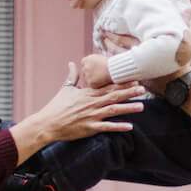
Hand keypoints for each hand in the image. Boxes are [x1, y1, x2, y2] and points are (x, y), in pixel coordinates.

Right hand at [7, 66, 141, 163]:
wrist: (47, 123)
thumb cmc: (56, 106)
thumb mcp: (65, 89)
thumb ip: (72, 76)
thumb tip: (72, 63)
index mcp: (87, 94)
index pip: (107, 86)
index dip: (121, 82)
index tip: (133, 78)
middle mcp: (91, 104)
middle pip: (113, 96)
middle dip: (129, 92)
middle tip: (142, 88)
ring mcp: (91, 116)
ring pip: (113, 110)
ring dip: (128, 108)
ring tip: (141, 106)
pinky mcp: (89, 128)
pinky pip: (106, 127)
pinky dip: (118, 126)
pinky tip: (130, 126)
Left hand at [78, 54, 111, 87]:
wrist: (114, 69)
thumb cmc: (110, 63)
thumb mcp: (99, 58)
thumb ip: (92, 61)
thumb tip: (91, 66)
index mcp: (85, 60)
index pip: (84, 64)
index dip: (89, 67)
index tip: (94, 69)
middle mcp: (85, 67)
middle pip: (84, 72)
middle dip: (90, 74)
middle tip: (99, 75)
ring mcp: (87, 76)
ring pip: (88, 79)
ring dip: (93, 79)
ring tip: (102, 77)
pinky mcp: (90, 83)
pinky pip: (92, 85)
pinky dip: (97, 85)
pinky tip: (103, 81)